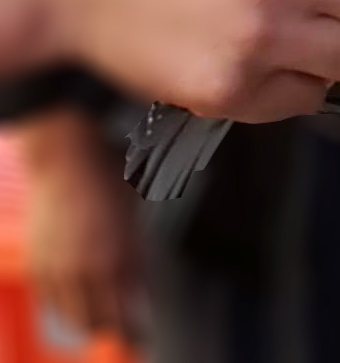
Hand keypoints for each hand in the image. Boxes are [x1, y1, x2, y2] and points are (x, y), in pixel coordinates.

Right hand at [19, 111, 143, 340]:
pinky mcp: (36, 264)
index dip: (135, 334)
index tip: (143, 340)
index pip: (125, 318)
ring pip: (72, 316)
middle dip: (114, 329)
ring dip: (90, 320)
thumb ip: (136, 262)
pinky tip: (77, 298)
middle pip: (98, 324)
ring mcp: (56, 269)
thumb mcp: (134, 221)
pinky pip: (51, 301)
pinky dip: (65, 305)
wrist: (65, 158)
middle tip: (127, 329)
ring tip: (105, 315)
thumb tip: (137, 296)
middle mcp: (84, 271)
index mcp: (116, 261)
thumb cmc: (109, 181)